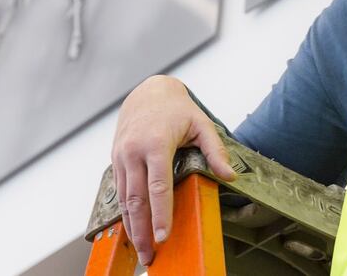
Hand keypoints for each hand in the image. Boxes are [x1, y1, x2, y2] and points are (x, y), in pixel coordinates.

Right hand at [110, 75, 237, 265]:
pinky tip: (133, 229)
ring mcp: (121, 156)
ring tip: (141, 250)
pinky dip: (126, 213)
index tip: (164, 236)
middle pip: (136, 199)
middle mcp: (134, 151)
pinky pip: (120, 192)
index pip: (158, 185)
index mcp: (155, 143)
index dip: (161, 213)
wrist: (148, 92)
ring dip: (132, 227)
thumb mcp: (201, 124)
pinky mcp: (116, 161)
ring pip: (124, 199)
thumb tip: (230, 176)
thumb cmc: (176, 109)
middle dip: (143, 230)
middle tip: (150, 255)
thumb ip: (215, 150)